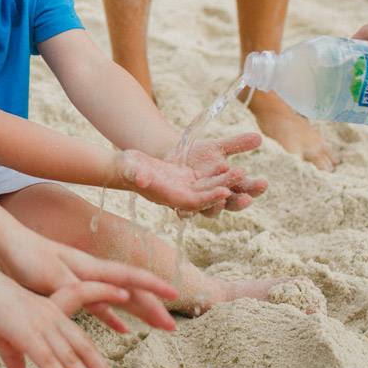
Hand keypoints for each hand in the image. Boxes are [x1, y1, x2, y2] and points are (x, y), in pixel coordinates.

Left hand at [0, 233, 178, 333]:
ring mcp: (82, 282)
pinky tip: (122, 330)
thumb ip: (80, 289)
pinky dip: (112, 318)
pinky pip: (98, 307)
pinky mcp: (70, 291)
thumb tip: (112, 300)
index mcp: (90, 268)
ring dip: (138, 312)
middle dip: (152, 307)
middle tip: (173, 327)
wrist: (5, 246)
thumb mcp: (53, 276)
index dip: (154, 286)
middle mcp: (91, 273)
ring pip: (118, 299)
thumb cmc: (27, 258)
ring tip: (158, 326)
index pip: (130, 276)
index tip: (176, 294)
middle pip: (129, 290)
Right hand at [0, 272, 138, 367]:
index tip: (118, 326)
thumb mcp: (5, 332)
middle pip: (84, 347)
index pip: (82, 314)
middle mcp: (52, 316)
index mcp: (50, 308)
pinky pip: (49, 360)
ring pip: (71, 357)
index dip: (101, 319)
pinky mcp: (27, 334)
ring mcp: (41, 325)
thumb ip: (14, 355)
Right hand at [109, 148, 247, 213]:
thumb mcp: (130, 169)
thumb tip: (142, 178)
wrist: (126, 168)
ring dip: (225, 181)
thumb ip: (136, 175)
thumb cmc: (125, 169)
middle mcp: (179, 196)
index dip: (208, 198)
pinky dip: (218, 174)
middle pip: (206, 195)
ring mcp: (184, 187)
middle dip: (224, 188)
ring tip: (241, 171)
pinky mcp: (186, 179)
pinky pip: (206, 179)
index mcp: (168, 197)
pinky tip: (230, 165)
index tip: (224, 192)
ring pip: (209, 186)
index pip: (192, 202)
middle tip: (241, 177)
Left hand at [175, 133, 267, 216]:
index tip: (263, 183)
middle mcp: (218, 197)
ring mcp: (201, 203)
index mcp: (231, 184)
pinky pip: (186, 212)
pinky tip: (190, 211)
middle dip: (240, 201)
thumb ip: (236, 144)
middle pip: (232, 203)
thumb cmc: (200, 155)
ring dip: (216, 206)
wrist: (174, 159)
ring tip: (221, 199)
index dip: (255, 188)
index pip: (247, 189)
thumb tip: (259, 138)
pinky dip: (188, 212)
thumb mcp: (217, 148)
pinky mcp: (182, 205)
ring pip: (211, 210)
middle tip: (247, 198)